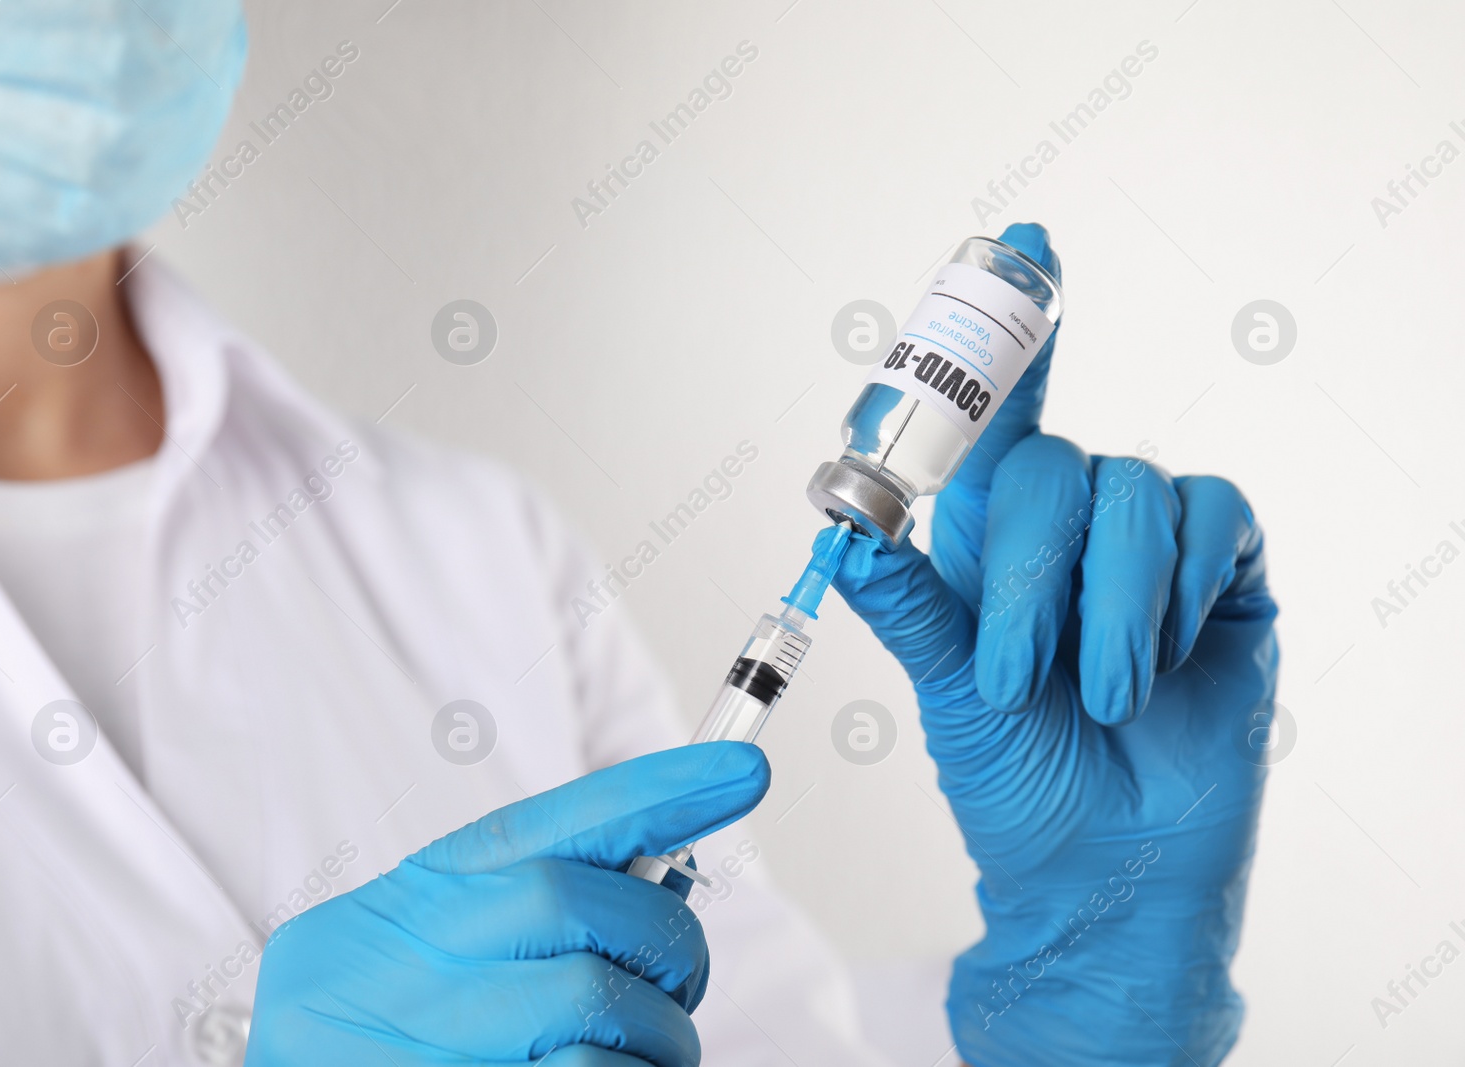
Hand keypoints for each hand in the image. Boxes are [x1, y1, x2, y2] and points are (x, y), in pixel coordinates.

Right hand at [245, 742, 769, 1065]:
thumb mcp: (434, 955)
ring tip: (640, 1055)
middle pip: (580, 905)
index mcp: (412, 902)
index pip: (544, 823)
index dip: (651, 792)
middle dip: (665, 944)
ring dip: (656, 1039)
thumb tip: (663, 881)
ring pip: (596, 1007)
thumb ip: (527, 912)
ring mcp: (413, 1035)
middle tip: (679, 984)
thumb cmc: (387, 1036)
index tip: (741, 771)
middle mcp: (401, 955)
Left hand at [830, 224, 1278, 1066]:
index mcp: (988, 538)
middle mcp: (1068, 527)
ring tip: (1099, 696)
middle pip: (1056, 462)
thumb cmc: (1014, 782)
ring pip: (1133, 491)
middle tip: (1014, 677)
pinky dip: (1175, 593)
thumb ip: (910, 598)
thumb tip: (846, 514)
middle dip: (1029, 574)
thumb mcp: (944, 689)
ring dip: (1106, 603)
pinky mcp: (1225, 576)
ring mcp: (1150, 548)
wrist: (1104, 873)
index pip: (997, 416)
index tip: (1018, 244)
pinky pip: (1210, 521)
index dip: (1007, 334)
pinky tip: (1159, 666)